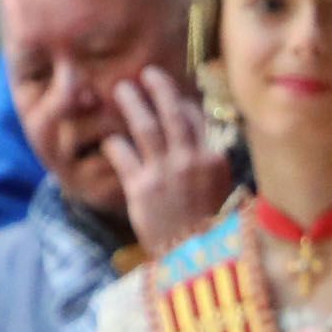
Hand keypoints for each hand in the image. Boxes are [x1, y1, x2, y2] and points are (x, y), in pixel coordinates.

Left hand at [105, 72, 233, 253]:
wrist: (195, 258)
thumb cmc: (211, 229)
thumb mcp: (223, 192)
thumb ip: (212, 165)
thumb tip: (203, 144)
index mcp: (214, 160)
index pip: (197, 119)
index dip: (183, 102)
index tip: (174, 95)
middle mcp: (190, 159)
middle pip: (172, 112)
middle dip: (158, 88)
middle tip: (146, 73)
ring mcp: (164, 172)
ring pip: (145, 126)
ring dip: (132, 103)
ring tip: (122, 89)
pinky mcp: (140, 187)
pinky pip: (123, 154)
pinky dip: (114, 142)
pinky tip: (108, 136)